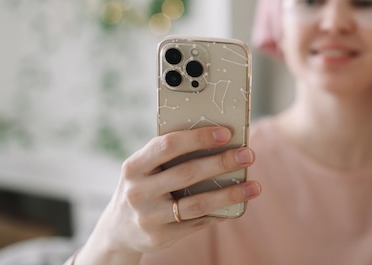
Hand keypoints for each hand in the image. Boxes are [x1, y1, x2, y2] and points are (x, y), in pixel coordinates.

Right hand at [91, 126, 260, 255]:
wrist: (117, 230)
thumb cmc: (142, 185)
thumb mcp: (144, 168)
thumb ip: (170, 154)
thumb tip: (219, 138)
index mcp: (134, 166)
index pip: (168, 145)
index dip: (198, 138)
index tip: (226, 133)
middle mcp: (138, 192)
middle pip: (188, 173)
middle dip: (222, 163)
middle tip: (248, 155)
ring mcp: (149, 217)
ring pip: (197, 204)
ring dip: (230, 194)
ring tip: (254, 186)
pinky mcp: (161, 237)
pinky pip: (197, 223)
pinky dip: (220, 213)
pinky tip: (237, 205)